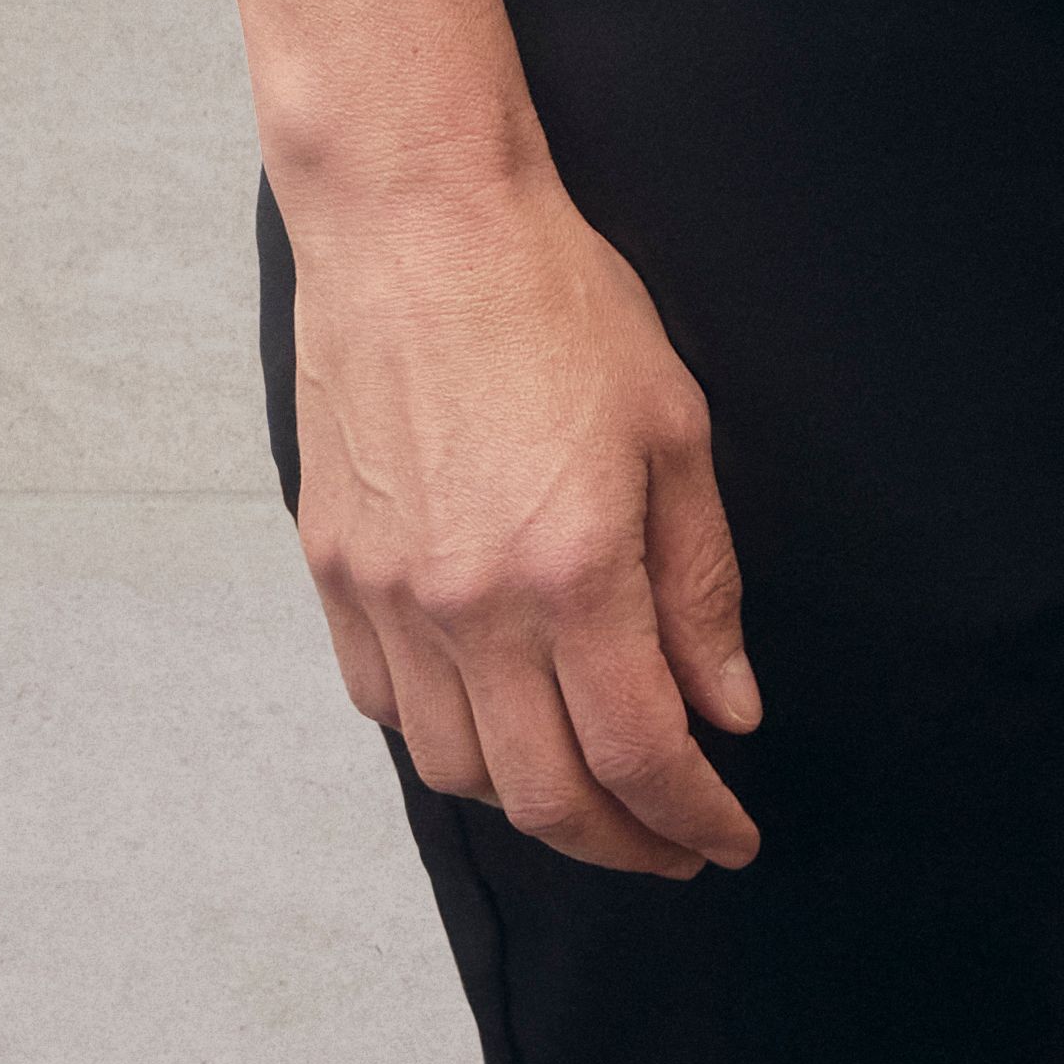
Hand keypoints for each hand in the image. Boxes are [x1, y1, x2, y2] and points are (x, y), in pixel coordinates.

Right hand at [282, 160, 764, 872]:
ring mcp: (391, 594)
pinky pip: (386, 704)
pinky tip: (494, 719)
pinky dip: (447, 740)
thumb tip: (724, 707)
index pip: (640, 754)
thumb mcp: (672, 426)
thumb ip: (700, 582)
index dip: (692, 818)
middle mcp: (472, 606)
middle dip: (625, 842)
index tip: (727, 839)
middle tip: (672, 841)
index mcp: (573, 570)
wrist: (417, 220)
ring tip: (591, 785)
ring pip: (459, 769)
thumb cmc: (555, 298)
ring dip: (534, 803)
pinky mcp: (336, 569)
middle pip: (547, 794)